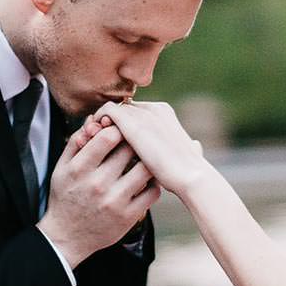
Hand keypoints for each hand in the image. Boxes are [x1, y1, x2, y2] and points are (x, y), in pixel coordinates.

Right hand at [38, 122, 159, 268]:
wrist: (67, 237)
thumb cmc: (66, 196)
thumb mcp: (62, 169)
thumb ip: (76, 143)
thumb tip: (94, 121)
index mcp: (79, 169)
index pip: (108, 137)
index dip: (118, 128)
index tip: (120, 130)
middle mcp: (97, 184)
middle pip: (130, 149)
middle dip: (135, 141)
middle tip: (137, 141)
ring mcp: (115, 201)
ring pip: (146, 169)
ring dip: (148, 161)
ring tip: (146, 158)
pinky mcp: (129, 216)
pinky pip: (153, 191)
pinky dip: (153, 182)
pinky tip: (146, 180)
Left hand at [94, 101, 208, 194]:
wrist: (189, 177)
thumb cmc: (186, 173)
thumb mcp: (184, 154)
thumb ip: (183, 146)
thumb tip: (194, 146)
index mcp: (165, 114)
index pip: (134, 113)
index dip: (119, 125)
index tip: (107, 142)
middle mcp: (154, 108)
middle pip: (122, 109)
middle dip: (107, 123)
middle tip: (93, 140)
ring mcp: (142, 113)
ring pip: (112, 109)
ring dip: (100, 124)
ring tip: (90, 142)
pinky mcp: (131, 120)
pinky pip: (106, 111)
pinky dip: (97, 122)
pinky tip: (92, 140)